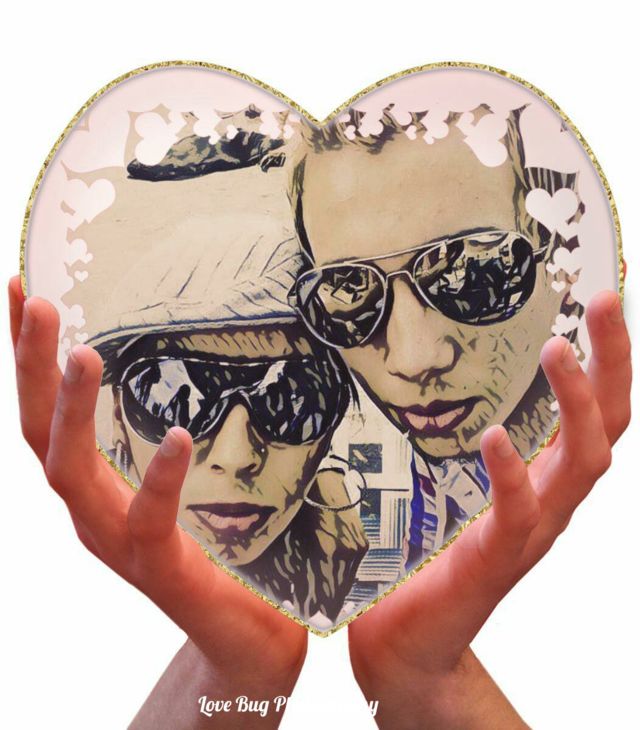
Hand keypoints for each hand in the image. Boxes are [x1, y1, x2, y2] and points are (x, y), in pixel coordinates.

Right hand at [9, 277, 306, 727]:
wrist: (242, 637)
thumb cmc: (219, 555)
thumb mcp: (187, 486)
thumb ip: (171, 442)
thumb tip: (183, 377)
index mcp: (96, 487)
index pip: (47, 414)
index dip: (28, 358)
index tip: (21, 292)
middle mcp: (92, 511)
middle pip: (39, 433)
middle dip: (31, 368)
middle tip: (35, 301)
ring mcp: (117, 542)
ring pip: (70, 473)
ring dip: (70, 412)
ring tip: (81, 352)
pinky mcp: (159, 569)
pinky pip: (148, 520)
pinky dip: (158, 480)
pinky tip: (177, 437)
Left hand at [347, 290, 631, 728]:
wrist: (409, 641)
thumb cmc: (428, 559)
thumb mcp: (456, 490)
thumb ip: (465, 449)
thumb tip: (443, 386)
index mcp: (542, 482)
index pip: (593, 414)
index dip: (608, 361)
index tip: (601, 300)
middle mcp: (550, 503)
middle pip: (607, 427)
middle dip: (613, 363)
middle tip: (602, 301)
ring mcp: (529, 532)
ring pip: (581, 464)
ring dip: (577, 404)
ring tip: (556, 349)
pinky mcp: (494, 559)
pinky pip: (518, 514)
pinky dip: (514, 474)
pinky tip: (496, 436)